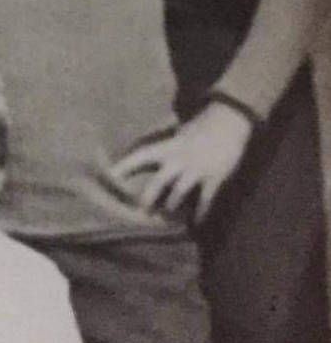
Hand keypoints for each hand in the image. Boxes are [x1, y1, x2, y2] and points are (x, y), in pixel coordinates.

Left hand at [107, 103, 253, 222]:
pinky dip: (201, 212)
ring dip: (172, 205)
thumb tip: (156, 157)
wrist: (230, 121)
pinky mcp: (214, 178)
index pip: (142, 154)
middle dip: (148, 197)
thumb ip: (170, 146)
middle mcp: (180, 159)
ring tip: (167, 213)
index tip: (111, 174)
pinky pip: (205, 199)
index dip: (126, 164)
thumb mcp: (181, 132)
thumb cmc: (203, 124)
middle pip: (159, 181)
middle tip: (140, 209)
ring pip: (179, 193)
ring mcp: (197, 170)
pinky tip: (197, 221)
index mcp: (169, 146)